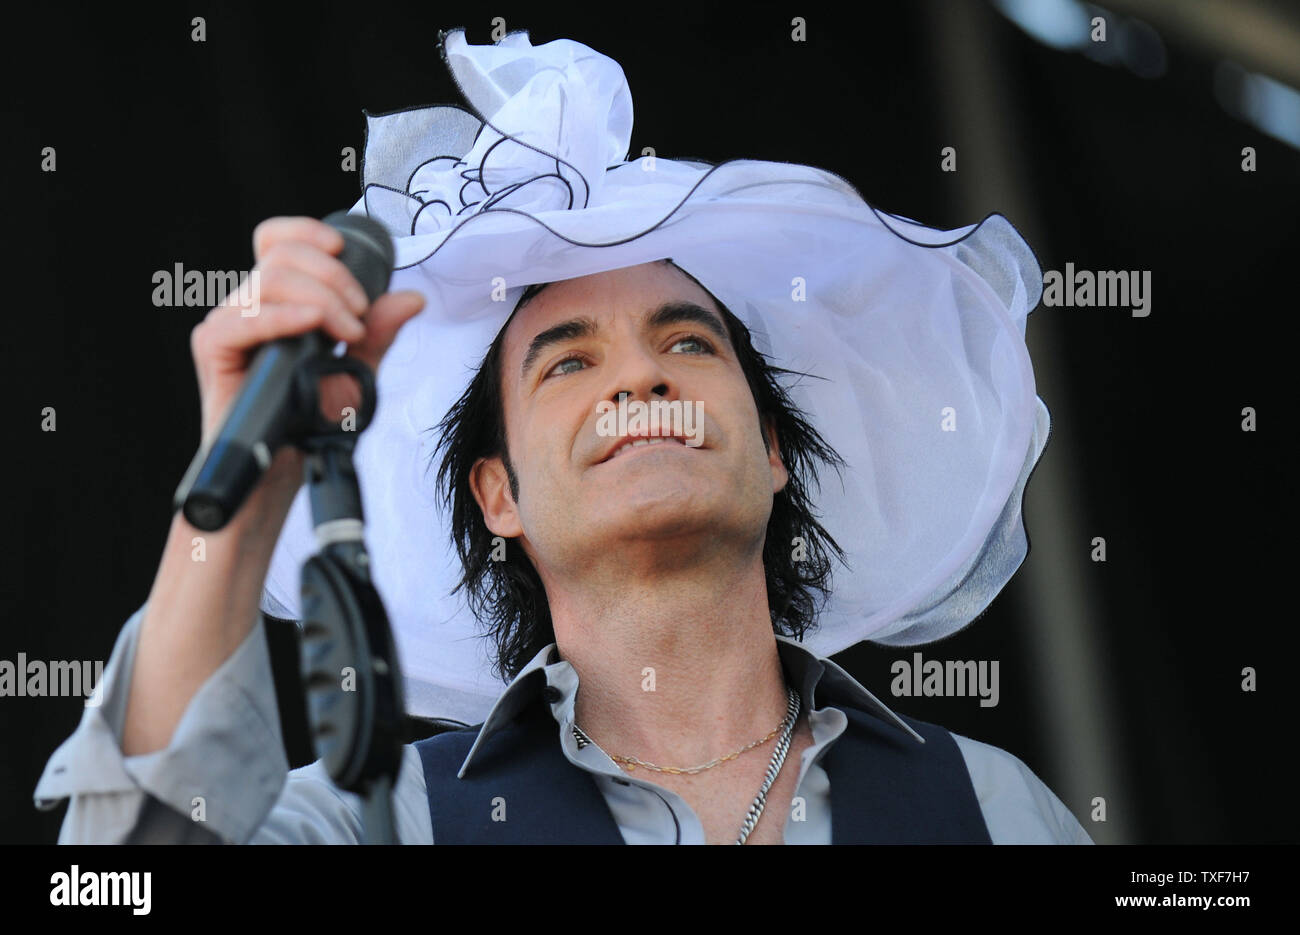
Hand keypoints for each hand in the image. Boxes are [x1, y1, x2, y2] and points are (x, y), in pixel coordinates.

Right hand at [188, 215, 424, 499]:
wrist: (281, 473)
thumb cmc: (309, 424)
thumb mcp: (355, 372)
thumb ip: (376, 334)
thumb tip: (411, 298)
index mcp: (277, 301)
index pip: (277, 239)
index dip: (307, 232)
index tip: (343, 251)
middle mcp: (249, 306)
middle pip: (283, 255)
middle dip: (334, 277)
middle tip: (359, 317)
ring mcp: (229, 325)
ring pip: (270, 281)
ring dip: (322, 300)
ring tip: (347, 335)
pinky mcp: (213, 350)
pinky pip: (241, 319)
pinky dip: (283, 317)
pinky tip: (312, 327)